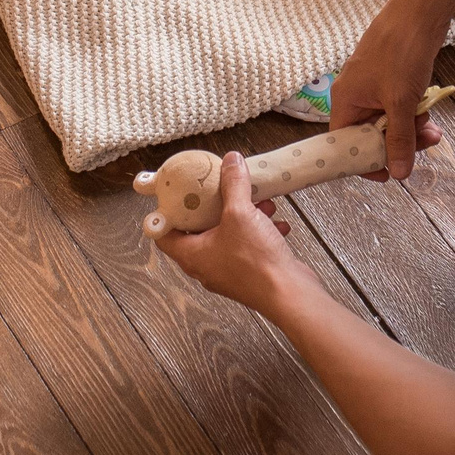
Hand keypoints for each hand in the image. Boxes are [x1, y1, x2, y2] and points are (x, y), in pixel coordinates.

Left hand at [151, 153, 321, 318]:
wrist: (289, 293)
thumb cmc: (256, 262)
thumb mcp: (240, 213)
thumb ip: (233, 184)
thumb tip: (230, 161)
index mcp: (191, 255)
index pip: (165, 234)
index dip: (168, 213)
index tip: (177, 195)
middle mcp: (206, 266)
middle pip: (200, 230)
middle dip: (215, 207)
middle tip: (222, 190)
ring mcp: (228, 271)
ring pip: (229, 235)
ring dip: (244, 216)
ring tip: (260, 203)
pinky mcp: (250, 273)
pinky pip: (249, 245)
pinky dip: (260, 230)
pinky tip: (276, 222)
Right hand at [332, 0, 454, 179]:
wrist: (420, 11)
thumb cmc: (401, 52)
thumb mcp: (401, 102)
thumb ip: (399, 139)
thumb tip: (399, 173)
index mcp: (345, 100)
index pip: (344, 143)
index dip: (363, 162)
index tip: (388, 174)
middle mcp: (355, 95)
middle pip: (370, 134)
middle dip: (398, 143)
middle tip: (424, 146)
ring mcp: (373, 86)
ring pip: (389, 121)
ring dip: (411, 129)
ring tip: (434, 129)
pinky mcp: (391, 78)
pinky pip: (399, 106)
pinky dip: (414, 113)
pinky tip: (430, 113)